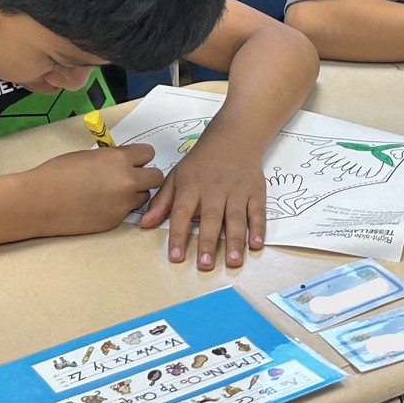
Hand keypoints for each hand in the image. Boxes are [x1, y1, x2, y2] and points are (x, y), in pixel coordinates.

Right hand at [27, 145, 162, 236]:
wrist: (38, 202)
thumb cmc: (56, 174)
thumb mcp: (88, 156)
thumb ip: (111, 158)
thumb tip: (123, 161)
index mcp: (119, 159)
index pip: (148, 153)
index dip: (140, 157)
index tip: (132, 161)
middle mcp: (127, 180)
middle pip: (156, 177)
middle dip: (145, 176)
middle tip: (129, 179)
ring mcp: (124, 203)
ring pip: (144, 196)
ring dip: (133, 194)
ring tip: (110, 194)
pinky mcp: (116, 220)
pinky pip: (127, 212)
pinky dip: (118, 208)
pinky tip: (99, 206)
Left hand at [140, 136, 266, 270]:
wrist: (234, 137)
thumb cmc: (201, 162)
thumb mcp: (177, 176)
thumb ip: (162, 202)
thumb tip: (144, 224)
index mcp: (191, 186)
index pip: (182, 212)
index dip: (178, 235)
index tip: (176, 257)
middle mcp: (215, 189)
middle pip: (211, 217)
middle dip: (209, 242)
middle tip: (206, 265)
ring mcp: (237, 190)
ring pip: (236, 217)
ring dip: (235, 240)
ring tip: (233, 262)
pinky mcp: (256, 191)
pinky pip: (258, 211)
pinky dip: (258, 228)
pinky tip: (255, 244)